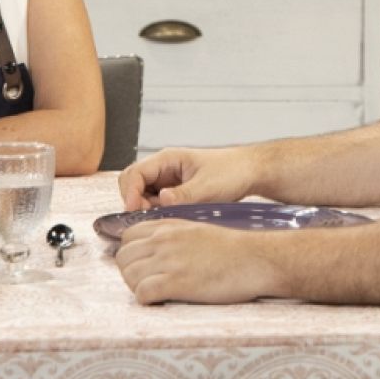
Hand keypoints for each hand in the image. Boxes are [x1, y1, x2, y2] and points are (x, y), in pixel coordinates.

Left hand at [114, 219, 281, 304]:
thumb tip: (155, 251)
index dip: (132, 254)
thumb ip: (172, 236)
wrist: (254, 259)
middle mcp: (163, 240)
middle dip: (131, 272)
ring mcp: (168, 261)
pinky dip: (147, 300)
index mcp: (168, 226)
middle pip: (123, 257)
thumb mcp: (196, 230)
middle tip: (148, 283)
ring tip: (156, 293)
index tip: (143, 266)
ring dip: (138, 287)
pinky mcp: (176, 283)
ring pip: (129, 275)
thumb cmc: (231, 249)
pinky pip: (142, 293)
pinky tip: (161, 300)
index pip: (127, 237)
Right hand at [117, 145, 261, 211]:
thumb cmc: (232, 172)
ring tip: (163, 219)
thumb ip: (184, 195)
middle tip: (149, 218)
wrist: (249, 172)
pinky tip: (170, 219)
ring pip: (142, 195)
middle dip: (134, 202)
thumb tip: (162, 201)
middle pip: (132, 183)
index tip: (134, 211)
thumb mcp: (208, 186)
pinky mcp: (174, 192)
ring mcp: (168, 180)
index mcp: (168, 158)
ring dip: (146, 209)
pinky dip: (157, 212)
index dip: (130, 193)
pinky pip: (155, 202)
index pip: (135, 173)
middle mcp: (164, 168)